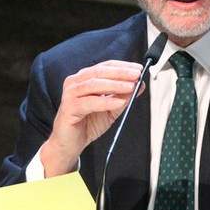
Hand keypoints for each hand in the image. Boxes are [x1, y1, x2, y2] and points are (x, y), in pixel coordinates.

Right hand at [40, 60, 143, 176]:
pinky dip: (106, 102)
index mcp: (85, 79)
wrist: (70, 144)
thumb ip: (124, 96)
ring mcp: (71, 94)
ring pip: (95, 84)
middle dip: (121, 73)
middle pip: (100, 72)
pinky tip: (119, 103)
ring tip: (130, 87)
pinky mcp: (69, 108)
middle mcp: (76, 83)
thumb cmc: (87, 124)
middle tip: (136, 75)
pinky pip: (90, 102)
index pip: (105, 66)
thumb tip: (139, 86)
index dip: (122, 66)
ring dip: (115, 85)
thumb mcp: (111, 109)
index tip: (138, 69)